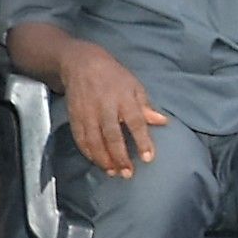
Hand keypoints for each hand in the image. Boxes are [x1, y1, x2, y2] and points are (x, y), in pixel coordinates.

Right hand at [56, 39, 167, 177]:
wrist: (80, 63)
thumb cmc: (113, 76)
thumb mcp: (134, 85)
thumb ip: (146, 106)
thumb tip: (163, 122)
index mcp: (124, 98)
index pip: (135, 121)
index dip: (142, 140)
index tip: (148, 158)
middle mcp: (105, 107)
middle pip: (112, 134)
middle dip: (120, 156)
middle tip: (127, 173)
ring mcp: (87, 112)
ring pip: (94, 140)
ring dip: (103, 158)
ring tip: (112, 172)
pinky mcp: (75, 117)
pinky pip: (80, 138)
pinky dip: (88, 152)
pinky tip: (97, 162)